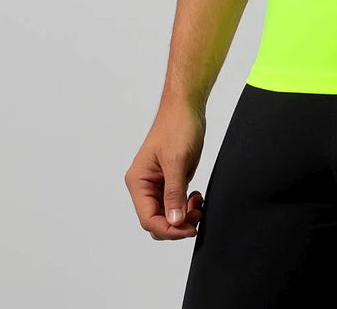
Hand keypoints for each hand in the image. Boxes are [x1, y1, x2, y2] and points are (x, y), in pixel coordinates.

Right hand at [124, 98, 206, 239]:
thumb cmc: (177, 126)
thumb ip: (174, 193)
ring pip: (167, 214)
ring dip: (183, 216)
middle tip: (196, 217)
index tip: (188, 229)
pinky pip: (175, 203)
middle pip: (157, 220)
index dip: (169, 229)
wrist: (186, 107)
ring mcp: (157, 183)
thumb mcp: (177, 161)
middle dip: (177, 224)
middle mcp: (144, 185)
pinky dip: (186, 206)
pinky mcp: (170, 179)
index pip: (148, 219)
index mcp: (138, 181)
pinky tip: (197, 198)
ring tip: (199, 205)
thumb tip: (174, 221)